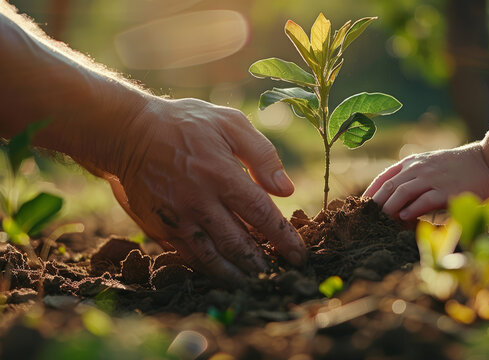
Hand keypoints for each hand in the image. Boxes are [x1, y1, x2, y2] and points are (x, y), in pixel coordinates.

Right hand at [97, 97, 305, 285]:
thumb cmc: (185, 124)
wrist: (126, 132)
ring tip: (256, 283)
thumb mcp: (229, 124)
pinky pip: (188, 257)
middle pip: (238, 244)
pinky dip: (209, 269)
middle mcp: (199, 202)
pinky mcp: (159, 228)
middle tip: (281, 276)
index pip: (261, 214)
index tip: (299, 255)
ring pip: (212, 258)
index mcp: (221, 174)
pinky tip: (224, 273)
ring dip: (237, 275)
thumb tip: (286, 190)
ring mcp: (177, 218)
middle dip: (263, 264)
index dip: (283, 238)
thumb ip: (262, 155)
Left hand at [363, 143, 488, 222]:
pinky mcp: (447, 190)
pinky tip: (404, 218)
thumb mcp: (430, 165)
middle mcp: (420, 168)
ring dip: (390, 207)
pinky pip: (425, 200)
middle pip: (390, 186)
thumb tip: (394, 199)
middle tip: (367, 218)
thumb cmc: (457, 168)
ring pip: (403, 192)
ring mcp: (433, 178)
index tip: (362, 206)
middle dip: (377, 203)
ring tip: (381, 220)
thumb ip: (413, 177)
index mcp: (413, 163)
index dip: (371, 192)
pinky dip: (412, 209)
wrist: (487, 161)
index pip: (384, 176)